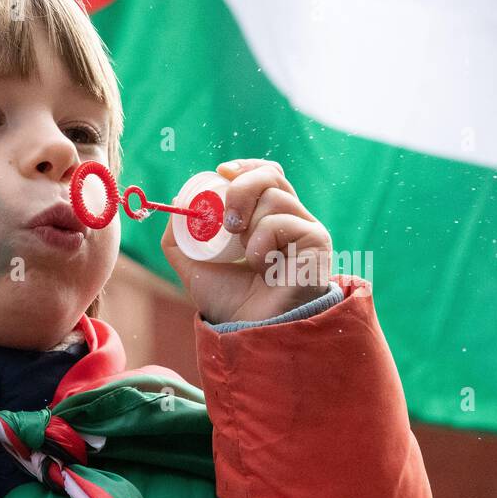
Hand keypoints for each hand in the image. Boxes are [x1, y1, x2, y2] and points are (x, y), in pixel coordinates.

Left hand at [161, 159, 333, 324]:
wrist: (253, 330)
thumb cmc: (232, 304)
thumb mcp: (195, 266)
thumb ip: (181, 238)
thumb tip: (179, 204)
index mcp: (269, 219)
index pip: (267, 175)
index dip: (246, 167)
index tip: (222, 172)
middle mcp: (291, 220)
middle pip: (272, 175)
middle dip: (242, 187)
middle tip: (228, 221)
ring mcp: (307, 229)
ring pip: (275, 198)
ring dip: (249, 224)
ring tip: (245, 255)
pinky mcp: (317, 241)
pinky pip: (281, 222)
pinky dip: (261, 243)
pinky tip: (264, 268)